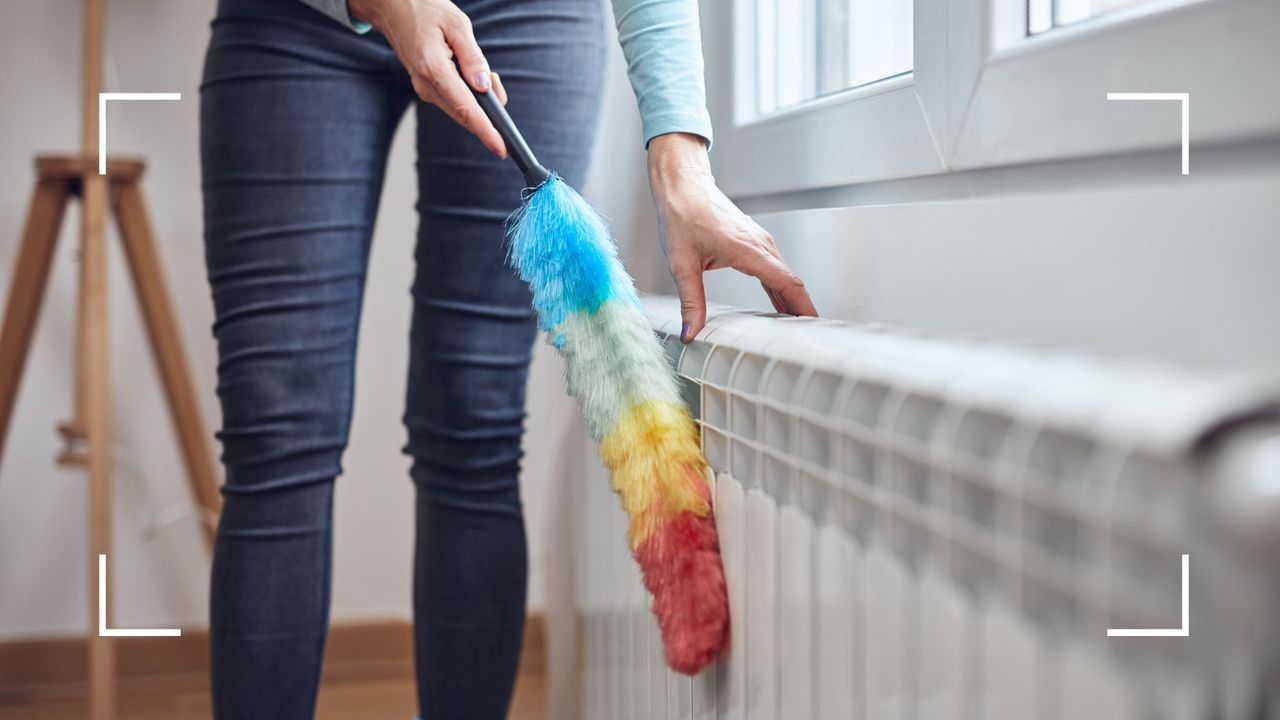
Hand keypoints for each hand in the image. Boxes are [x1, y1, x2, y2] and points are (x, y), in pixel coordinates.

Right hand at [348, 0, 508, 156]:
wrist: (392, 7)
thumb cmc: (425, 9)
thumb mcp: (457, 25)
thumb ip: (473, 57)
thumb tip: (484, 86)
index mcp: (433, 69)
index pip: (465, 108)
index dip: (485, 130)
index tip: (500, 147)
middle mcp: (426, 85)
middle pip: (463, 115)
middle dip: (489, 114)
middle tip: (500, 94)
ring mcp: (424, 89)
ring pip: (459, 110)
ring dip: (480, 102)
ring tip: (489, 76)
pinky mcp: (426, 88)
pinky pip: (453, 101)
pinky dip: (470, 97)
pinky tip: (476, 80)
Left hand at [647, 133, 817, 342]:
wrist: (683, 187)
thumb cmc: (682, 215)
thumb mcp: (682, 265)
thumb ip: (691, 302)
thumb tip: (691, 331)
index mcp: (748, 249)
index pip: (786, 282)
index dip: (802, 305)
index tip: (813, 324)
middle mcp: (760, 244)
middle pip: (791, 281)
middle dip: (801, 310)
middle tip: (805, 337)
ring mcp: (760, 242)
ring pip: (784, 275)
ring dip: (793, 300)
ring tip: (795, 328)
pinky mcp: (754, 242)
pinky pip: (775, 269)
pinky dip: (781, 288)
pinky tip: (780, 305)